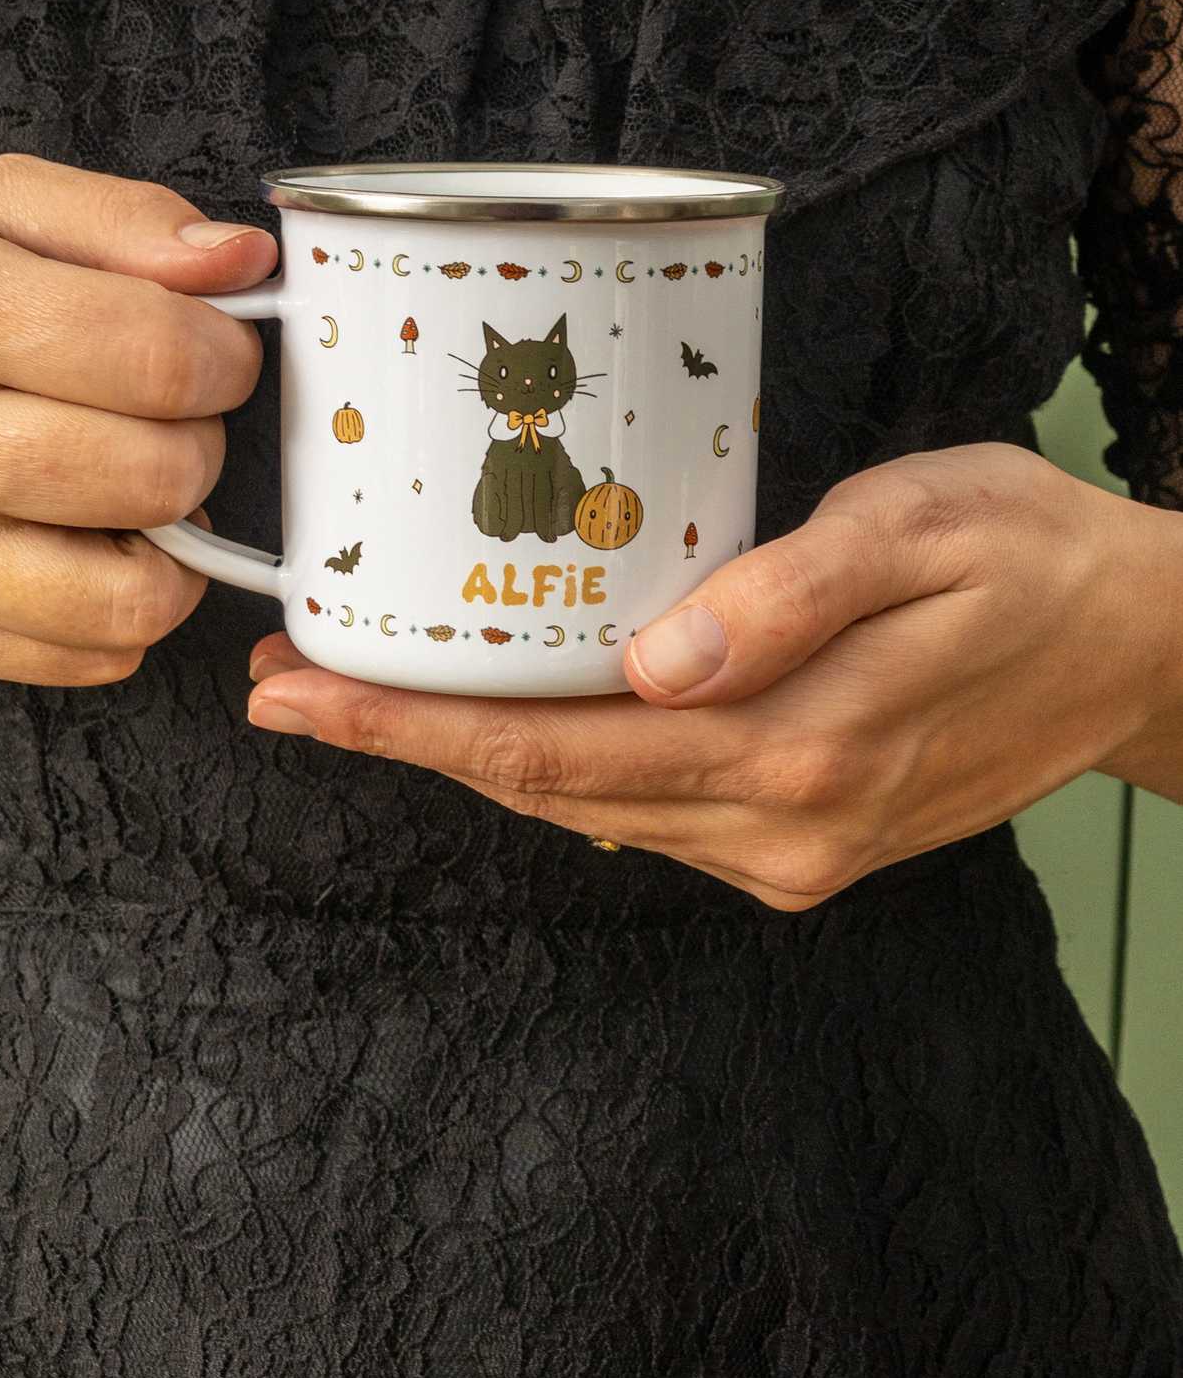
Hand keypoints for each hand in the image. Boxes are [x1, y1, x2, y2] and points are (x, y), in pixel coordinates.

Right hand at [0, 152, 276, 683]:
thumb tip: (241, 262)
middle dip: (198, 439)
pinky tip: (87, 540)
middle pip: (161, 473)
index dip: (224, 356)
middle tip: (162, 416)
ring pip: (140, 592)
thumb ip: (127, 224)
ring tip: (129, 482)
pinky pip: (100, 652)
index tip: (213, 350)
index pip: (160, 357)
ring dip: (171, 536)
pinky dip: (125, 602)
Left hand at [246, 442, 1171, 911]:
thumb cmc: (1027, 552)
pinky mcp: (806, 844)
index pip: (556, 751)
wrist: (1139, 647)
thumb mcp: (922, 527)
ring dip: (467, 757)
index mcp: (797, 748)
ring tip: (357, 692)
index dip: (413, 727)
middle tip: (280, 684)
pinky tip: (502, 715)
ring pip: (587, 814)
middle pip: (547, 792)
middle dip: (404, 743)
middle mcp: (780, 826)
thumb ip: (789, 596)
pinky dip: (556, 770)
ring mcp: (793, 850)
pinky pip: (646, 817)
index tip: (297, 692)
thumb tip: (653, 667)